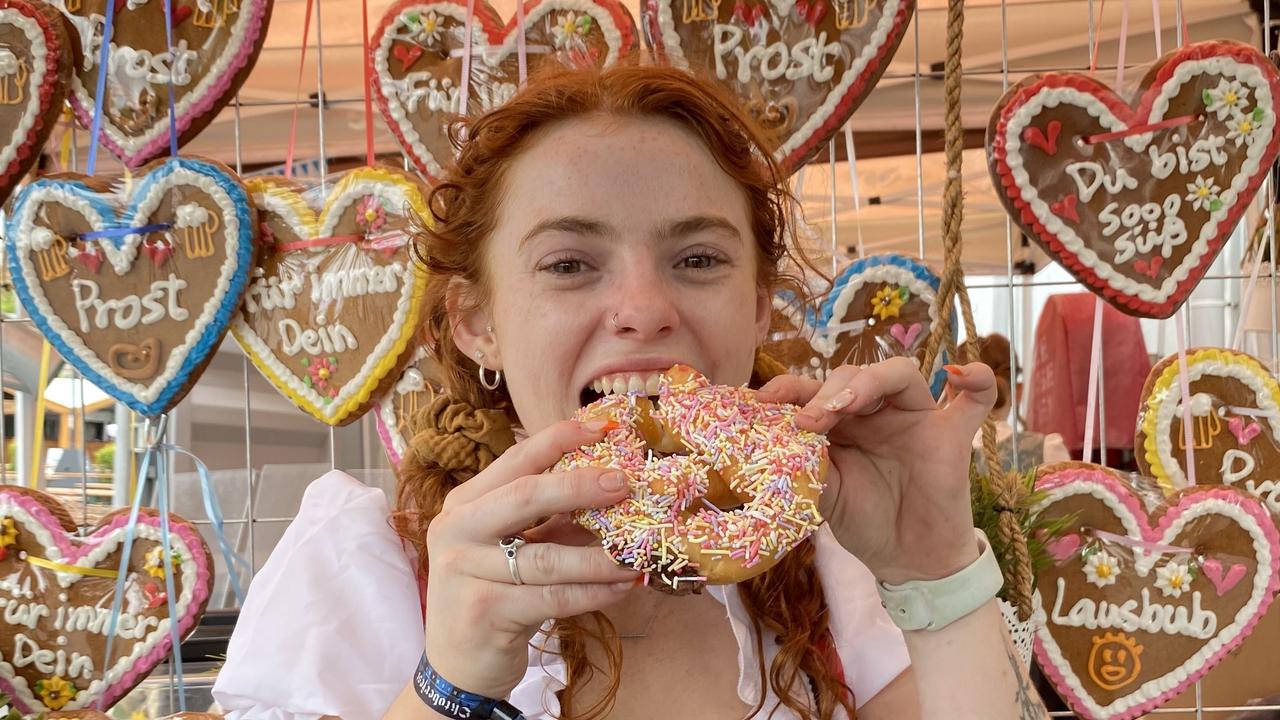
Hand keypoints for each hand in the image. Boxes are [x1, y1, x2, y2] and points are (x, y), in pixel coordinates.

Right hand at [422, 419, 639, 698]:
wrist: (458, 665)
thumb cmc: (492, 595)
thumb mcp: (510, 548)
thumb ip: (546, 519)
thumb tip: (610, 487)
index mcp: (465, 504)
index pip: (515, 461)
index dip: (559, 439)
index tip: (604, 427)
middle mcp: (456, 530)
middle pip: (526, 497)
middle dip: (581, 487)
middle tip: (626, 484)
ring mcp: (465, 572)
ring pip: (548, 558)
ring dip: (600, 557)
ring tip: (638, 554)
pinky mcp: (484, 612)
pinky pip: (553, 598)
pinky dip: (594, 592)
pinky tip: (622, 588)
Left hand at [756, 358, 996, 585]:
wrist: (906, 560)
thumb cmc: (864, 521)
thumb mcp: (824, 493)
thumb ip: (807, 463)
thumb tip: (778, 438)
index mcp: (844, 421)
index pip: (818, 389)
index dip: (792, 388)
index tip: (766, 399)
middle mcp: (879, 412)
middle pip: (855, 375)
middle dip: (827, 391)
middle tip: (810, 421)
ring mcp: (918, 420)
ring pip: (901, 374)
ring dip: (870, 381)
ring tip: (847, 404)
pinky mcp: (953, 437)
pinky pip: (976, 400)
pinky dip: (978, 381)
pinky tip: (961, 376)